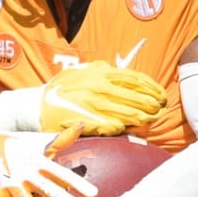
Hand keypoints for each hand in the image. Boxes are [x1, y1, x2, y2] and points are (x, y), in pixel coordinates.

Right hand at [31, 61, 167, 135]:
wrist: (36, 107)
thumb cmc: (58, 90)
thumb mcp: (78, 71)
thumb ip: (97, 68)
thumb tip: (114, 67)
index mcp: (100, 74)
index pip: (135, 79)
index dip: (152, 88)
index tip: (162, 94)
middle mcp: (100, 88)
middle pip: (135, 97)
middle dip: (152, 104)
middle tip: (161, 109)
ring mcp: (94, 106)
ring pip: (127, 113)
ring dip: (142, 118)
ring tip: (152, 120)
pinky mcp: (88, 122)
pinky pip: (112, 126)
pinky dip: (123, 127)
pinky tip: (131, 129)